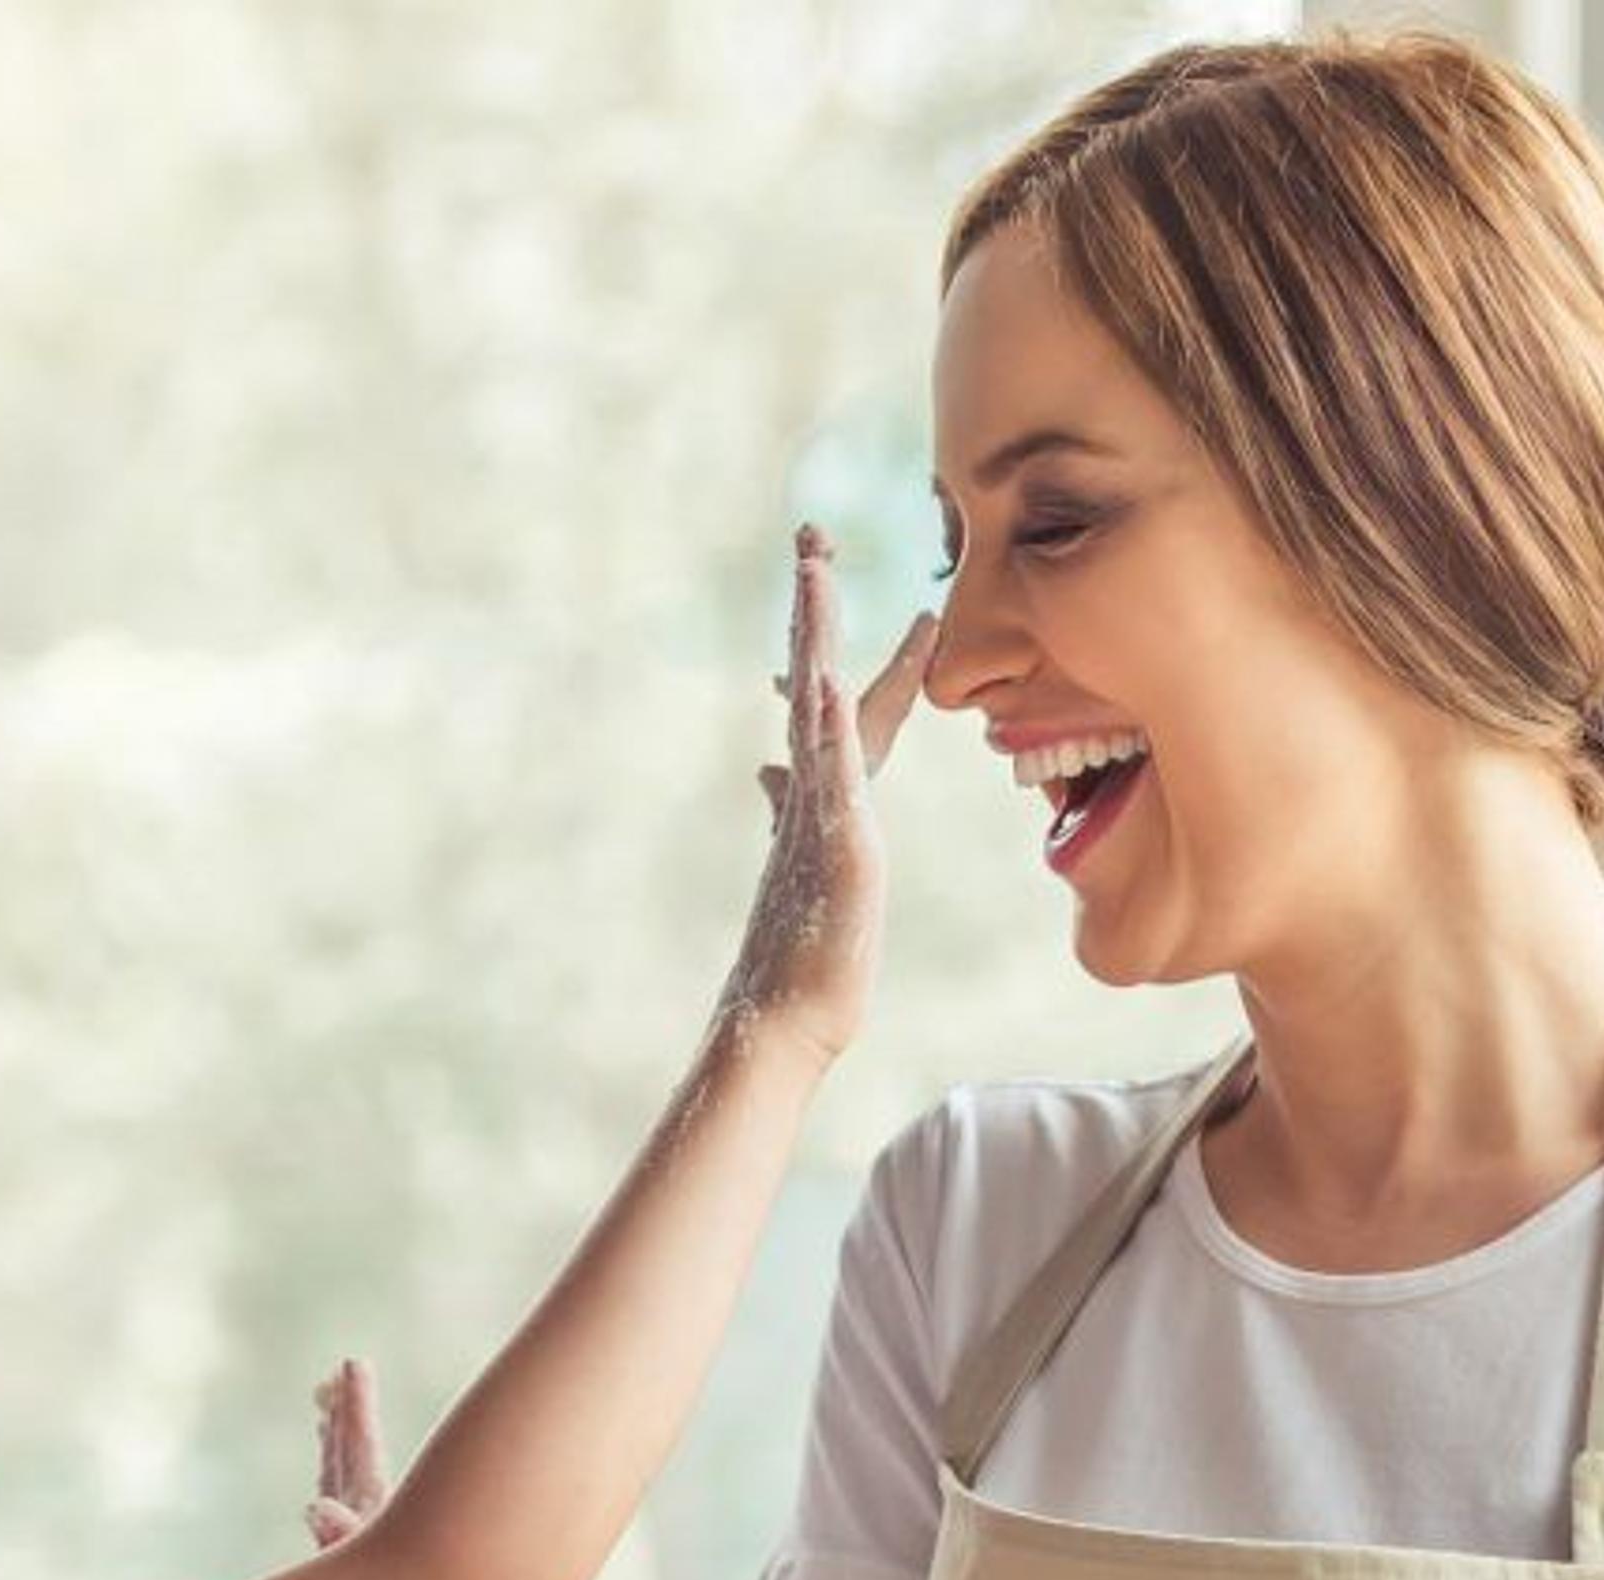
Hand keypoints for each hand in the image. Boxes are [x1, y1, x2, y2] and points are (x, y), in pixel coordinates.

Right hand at [711, 524, 933, 1065]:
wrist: (782, 1018)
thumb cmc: (807, 954)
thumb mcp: (817, 864)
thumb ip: (798, 809)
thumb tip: (771, 770)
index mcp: (818, 793)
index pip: (826, 696)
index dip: (823, 633)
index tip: (820, 571)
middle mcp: (812, 791)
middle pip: (812, 679)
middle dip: (812, 607)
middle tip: (810, 536)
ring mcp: (819, 815)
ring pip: (817, 710)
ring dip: (816, 640)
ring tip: (813, 574)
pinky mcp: (833, 848)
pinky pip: (830, 776)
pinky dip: (825, 727)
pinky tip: (825, 682)